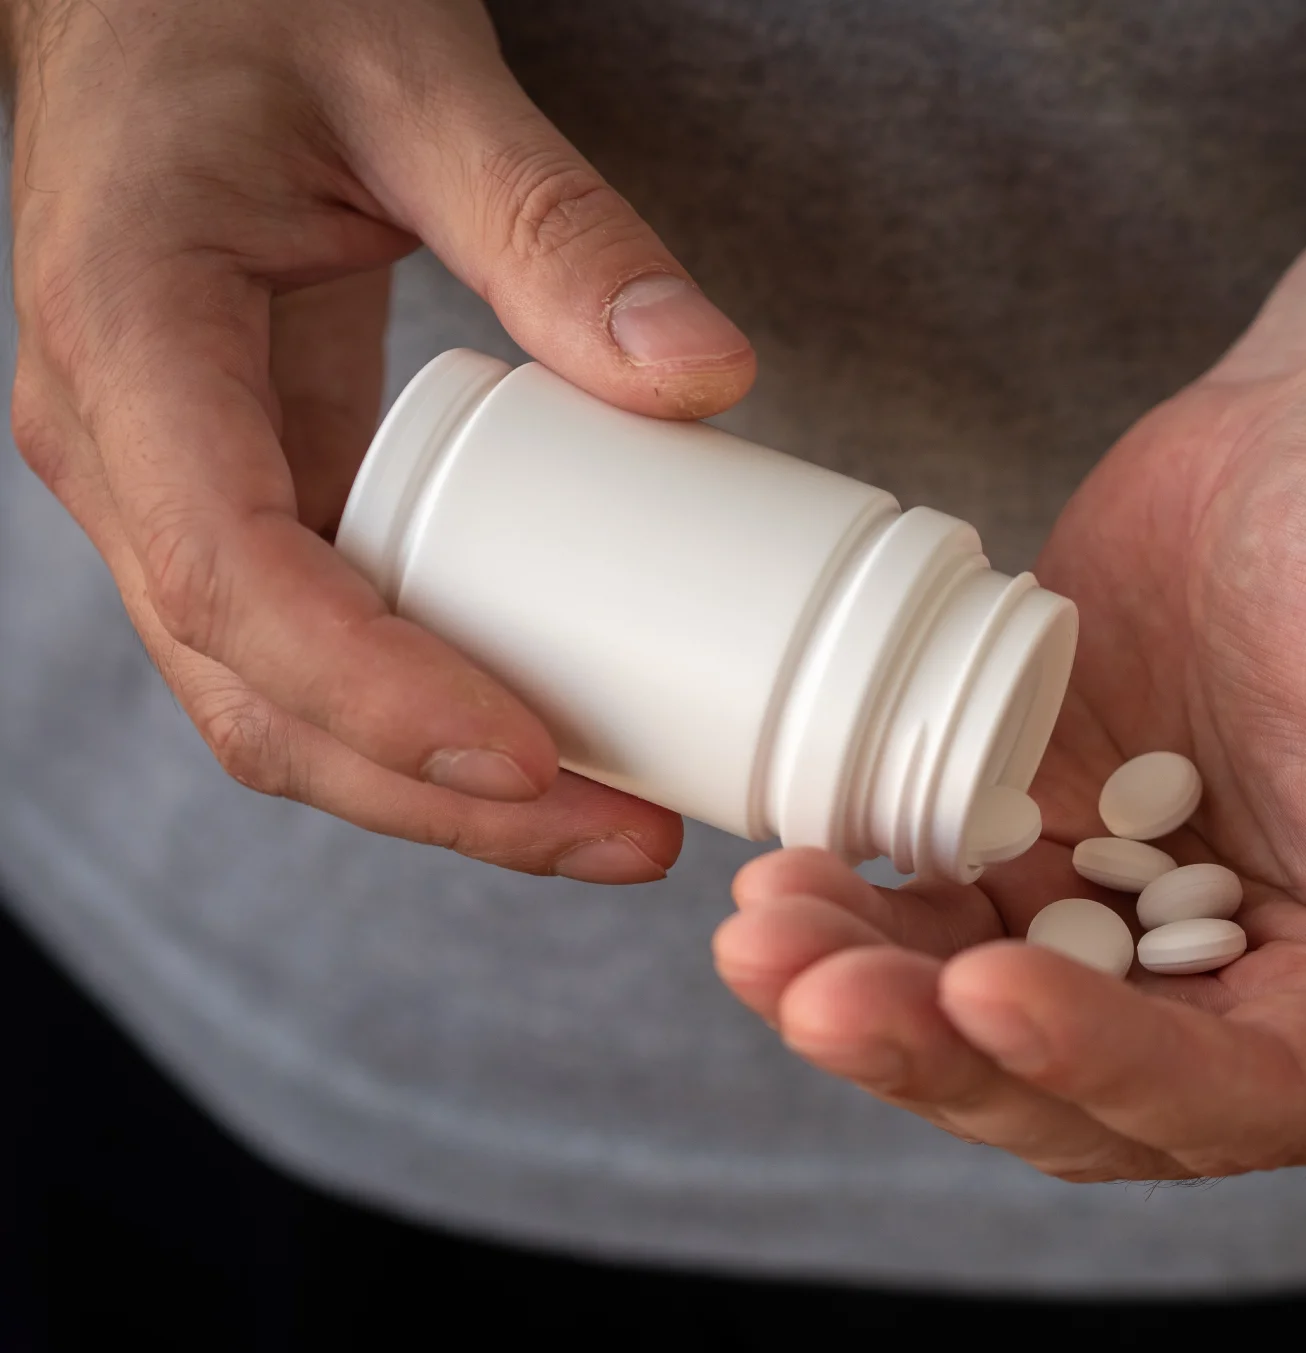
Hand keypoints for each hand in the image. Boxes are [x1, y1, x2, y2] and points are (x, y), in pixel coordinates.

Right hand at [8, 0, 755, 881]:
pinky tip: (547, 734)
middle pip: (256, 694)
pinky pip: (310, 641)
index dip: (382, 698)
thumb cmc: (247, 0)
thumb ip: (556, 224)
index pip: (236, 580)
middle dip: (438, 798)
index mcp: (131, 341)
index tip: (536, 761)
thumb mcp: (415, 80)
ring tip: (611, 818)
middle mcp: (122, 445)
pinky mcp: (236, 486)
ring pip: (275, 699)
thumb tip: (704, 380)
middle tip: (624, 836)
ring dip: (436, 787)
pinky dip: (420, 713)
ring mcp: (169, 481)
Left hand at [714, 331, 1305, 1179]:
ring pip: (973, 1016)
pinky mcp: (1029, 843)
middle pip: (1070, 1089)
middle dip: (936, 1055)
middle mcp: (1233, 1000)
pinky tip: (783, 877)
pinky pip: (929, 909)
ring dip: (864, 999)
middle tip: (815, 992)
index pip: (1228, 1099)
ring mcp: (1117, 927)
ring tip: (763, 939)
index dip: (1104, 1067)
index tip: (986, 991)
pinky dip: (858, 911)